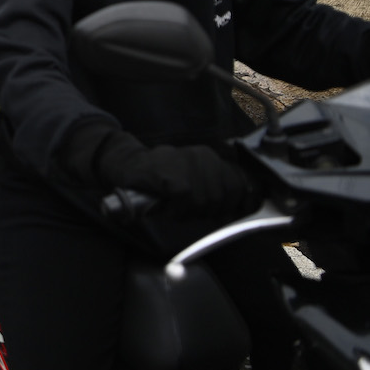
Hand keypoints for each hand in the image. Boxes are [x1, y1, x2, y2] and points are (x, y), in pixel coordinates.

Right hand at [95, 131, 255, 218]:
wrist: (126, 164)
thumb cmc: (160, 176)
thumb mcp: (193, 176)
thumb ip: (216, 186)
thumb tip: (242, 205)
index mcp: (210, 157)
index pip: (237, 186)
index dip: (230, 205)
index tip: (217, 212)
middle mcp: (202, 157)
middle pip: (222, 197)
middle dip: (207, 211)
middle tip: (188, 211)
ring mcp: (186, 164)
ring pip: (206, 200)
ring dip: (190, 212)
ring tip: (176, 208)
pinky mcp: (171, 176)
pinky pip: (186, 201)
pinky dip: (178, 210)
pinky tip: (168, 208)